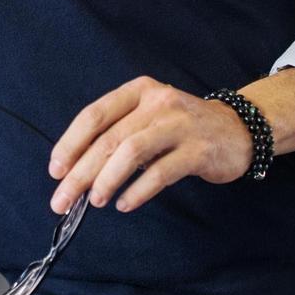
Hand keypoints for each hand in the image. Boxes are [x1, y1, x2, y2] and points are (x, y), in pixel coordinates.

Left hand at [47, 76, 252, 214]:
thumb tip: (76, 169)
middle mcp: (158, 102)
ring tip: (94, 201)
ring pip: (132, 152)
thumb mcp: (148, 117)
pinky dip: (138, 190)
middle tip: (62, 199)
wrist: (238, 129)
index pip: (94, 115)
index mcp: (139, 91)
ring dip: (106, 180)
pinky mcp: (198, 150)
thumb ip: (118, 133)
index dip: (70, 143)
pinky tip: (125, 203)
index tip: (56, 170)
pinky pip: (161, 172)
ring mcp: (180, 124)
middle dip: (80, 172)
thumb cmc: (181, 127)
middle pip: (109, 138)